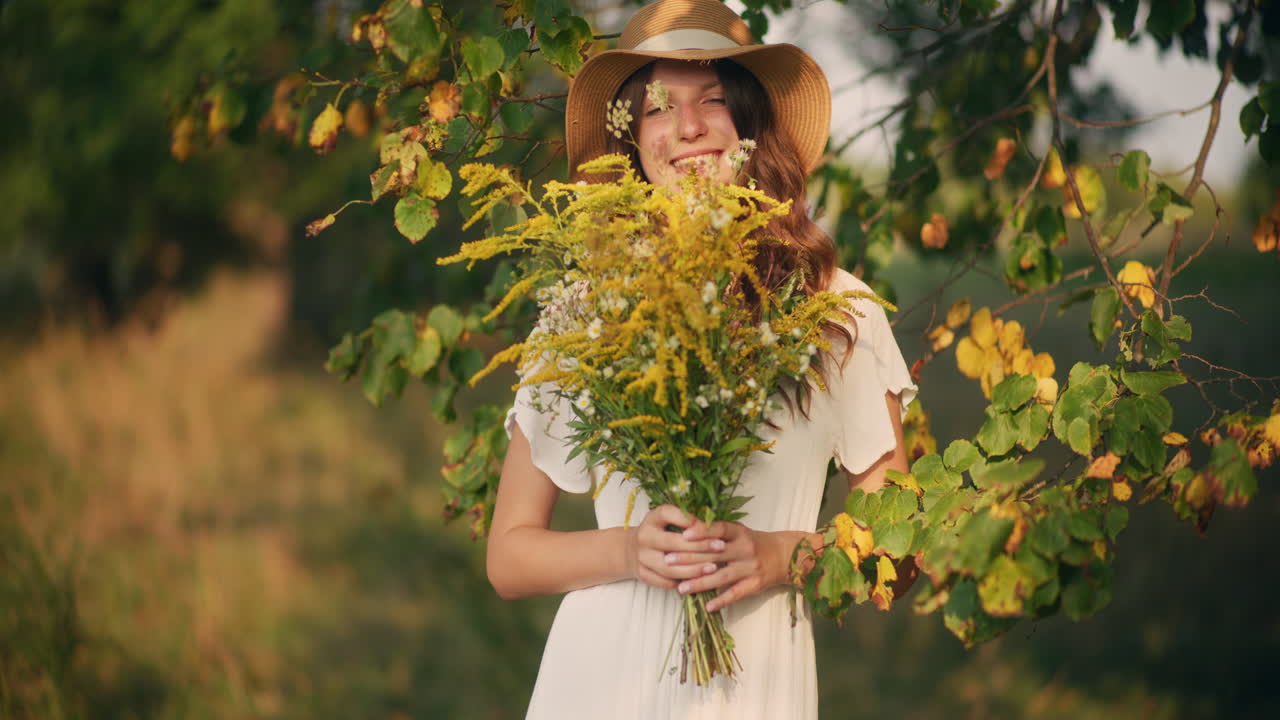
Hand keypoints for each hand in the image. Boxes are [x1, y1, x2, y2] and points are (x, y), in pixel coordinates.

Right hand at [628, 505, 727, 590]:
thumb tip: (712, 524)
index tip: (710, 525)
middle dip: (700, 546)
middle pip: (673, 543)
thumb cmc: (659, 532)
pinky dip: (684, 582)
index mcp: (652, 518)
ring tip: (713, 567)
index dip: (689, 520)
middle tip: (721, 547)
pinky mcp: (642, 574)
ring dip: (694, 569)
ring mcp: (642, 557)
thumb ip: (686, 520)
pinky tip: (699, 580)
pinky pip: (666, 582)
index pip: (668, 514)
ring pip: (670, 568)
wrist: (632, 550)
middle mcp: (644, 536)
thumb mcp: (668, 520)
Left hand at [667, 521, 803, 611]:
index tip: (683, 535)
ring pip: (722, 576)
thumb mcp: (738, 532)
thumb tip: (684, 531)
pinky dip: (721, 600)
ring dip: (700, 583)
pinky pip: (736, 594)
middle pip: (714, 554)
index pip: (719, 529)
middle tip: (668, 561)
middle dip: (689, 558)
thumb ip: (716, 532)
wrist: (784, 555)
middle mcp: (745, 548)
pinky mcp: (755, 584)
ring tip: (681, 588)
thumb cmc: (752, 542)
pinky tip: (707, 606)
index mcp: (739, 532)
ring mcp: (750, 567)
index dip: (702, 532)